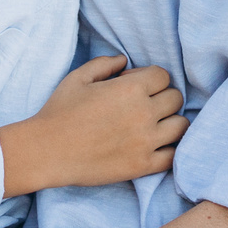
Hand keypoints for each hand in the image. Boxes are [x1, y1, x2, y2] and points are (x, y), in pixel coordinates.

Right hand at [0, 57, 186, 195]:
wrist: (46, 151)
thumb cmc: (59, 112)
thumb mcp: (79, 78)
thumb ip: (105, 64)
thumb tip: (124, 61)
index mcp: (131, 89)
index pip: (163, 76)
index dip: (149, 78)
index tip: (133, 86)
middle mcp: (144, 113)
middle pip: (175, 99)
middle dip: (161, 97)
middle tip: (142, 105)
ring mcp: (146, 142)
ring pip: (181, 126)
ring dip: (169, 122)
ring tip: (152, 126)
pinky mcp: (142, 166)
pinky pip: (173, 156)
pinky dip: (168, 149)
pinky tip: (153, 146)